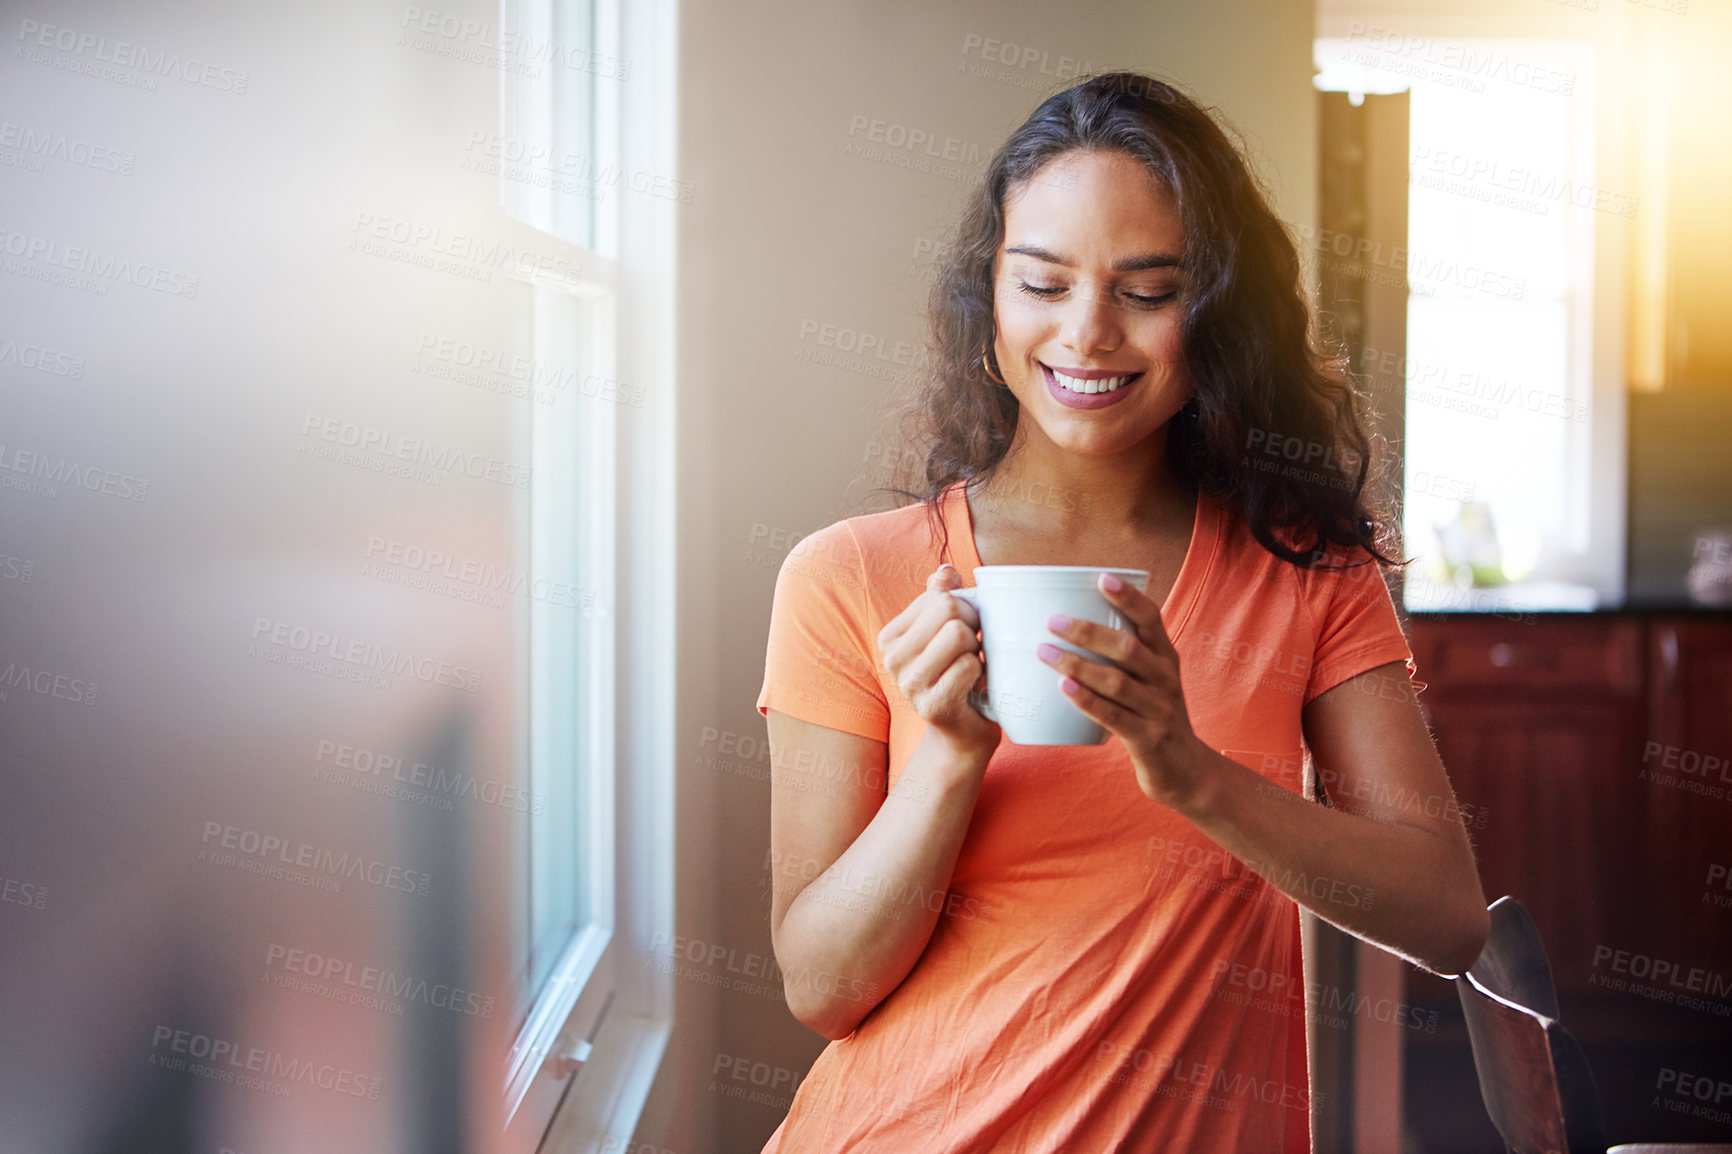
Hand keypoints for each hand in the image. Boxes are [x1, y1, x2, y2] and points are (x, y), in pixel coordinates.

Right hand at [877, 564, 1000, 759]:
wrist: (961, 733)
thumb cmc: (957, 676)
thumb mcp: (945, 633)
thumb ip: (941, 598)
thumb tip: (945, 570)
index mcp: (891, 636)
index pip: (939, 595)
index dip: (966, 609)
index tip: (965, 632)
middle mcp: (893, 659)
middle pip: (950, 610)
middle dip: (974, 626)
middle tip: (973, 651)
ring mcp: (909, 684)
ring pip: (960, 635)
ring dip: (978, 652)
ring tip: (972, 669)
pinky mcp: (932, 706)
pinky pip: (968, 667)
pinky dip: (982, 675)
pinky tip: (976, 688)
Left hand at [1036, 572, 1207, 805]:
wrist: (1186, 770)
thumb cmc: (1154, 715)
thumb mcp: (1150, 679)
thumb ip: (1124, 655)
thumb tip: (1071, 623)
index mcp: (1165, 657)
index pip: (1151, 619)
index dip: (1128, 597)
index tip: (1102, 578)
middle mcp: (1165, 678)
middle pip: (1127, 648)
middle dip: (1087, 632)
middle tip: (1051, 621)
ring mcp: (1158, 709)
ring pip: (1116, 682)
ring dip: (1077, 664)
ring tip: (1044, 652)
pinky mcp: (1148, 738)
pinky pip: (1114, 716)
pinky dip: (1087, 700)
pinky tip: (1064, 687)